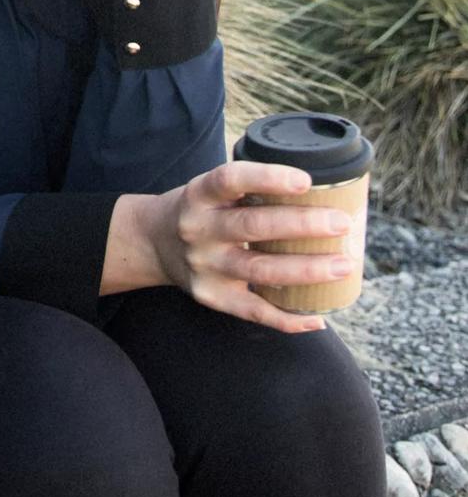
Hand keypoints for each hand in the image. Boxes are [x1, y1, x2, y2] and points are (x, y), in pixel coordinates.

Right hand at [139, 162, 356, 332]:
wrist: (153, 242)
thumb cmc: (201, 210)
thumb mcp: (211, 190)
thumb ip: (251, 189)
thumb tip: (324, 193)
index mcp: (199, 194)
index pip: (230, 179)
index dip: (268, 178)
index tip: (306, 181)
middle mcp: (198, 229)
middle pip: (253, 227)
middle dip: (303, 226)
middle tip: (342, 223)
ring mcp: (204, 266)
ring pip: (260, 271)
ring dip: (307, 270)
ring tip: (344, 265)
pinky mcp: (212, 296)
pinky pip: (255, 312)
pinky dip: (289, 318)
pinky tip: (318, 316)